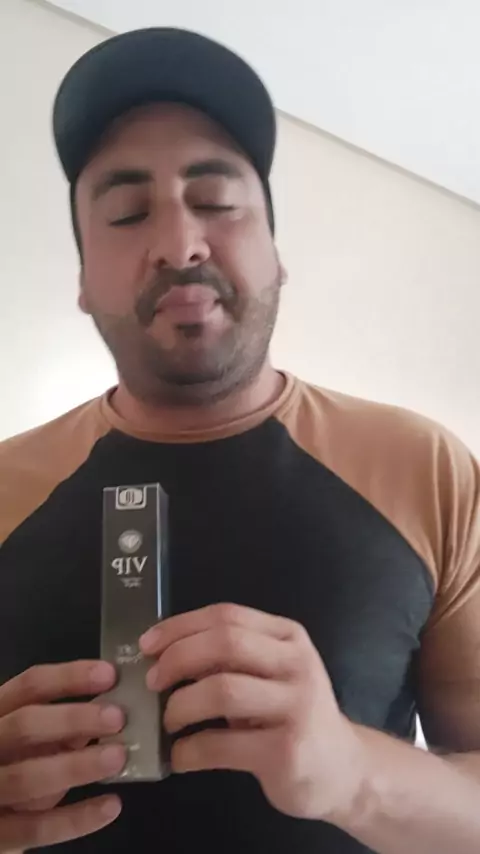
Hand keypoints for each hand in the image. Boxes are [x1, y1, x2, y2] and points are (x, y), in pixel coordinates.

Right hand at [0, 661, 126, 850]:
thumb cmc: (12, 765)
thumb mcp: (26, 740)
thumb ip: (58, 729)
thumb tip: (107, 713)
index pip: (29, 686)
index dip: (69, 677)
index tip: (110, 675)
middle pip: (24, 725)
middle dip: (72, 719)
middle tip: (117, 718)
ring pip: (27, 777)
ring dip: (76, 766)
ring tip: (118, 758)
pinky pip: (35, 828)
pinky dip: (75, 819)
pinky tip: (111, 806)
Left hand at [140, 603, 363, 822]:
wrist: (344, 770)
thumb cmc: (293, 715)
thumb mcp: (272, 675)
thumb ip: (232, 659)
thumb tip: (164, 655)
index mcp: (288, 637)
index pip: (227, 616)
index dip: (181, 626)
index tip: (148, 644)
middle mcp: (296, 664)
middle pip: (225, 643)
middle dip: (178, 658)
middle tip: (152, 681)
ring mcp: (296, 707)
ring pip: (222, 690)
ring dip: (181, 705)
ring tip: (168, 721)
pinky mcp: (286, 752)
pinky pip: (221, 745)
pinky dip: (189, 750)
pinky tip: (180, 756)